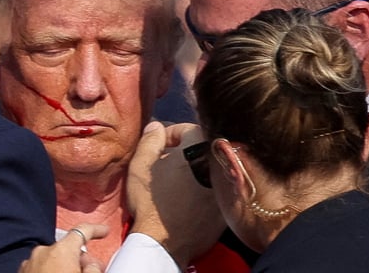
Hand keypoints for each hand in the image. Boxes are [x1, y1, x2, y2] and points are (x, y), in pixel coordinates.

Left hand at [18, 224, 108, 272]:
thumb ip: (93, 269)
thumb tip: (91, 263)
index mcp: (61, 250)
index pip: (83, 231)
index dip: (96, 230)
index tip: (104, 231)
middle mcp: (43, 251)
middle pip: (68, 248)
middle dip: (80, 258)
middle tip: (93, 270)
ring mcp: (30, 263)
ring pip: (54, 259)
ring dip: (64, 267)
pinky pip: (41, 268)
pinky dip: (51, 272)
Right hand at [127, 122, 225, 269]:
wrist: (163, 243)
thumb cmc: (150, 202)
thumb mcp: (141, 165)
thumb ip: (150, 139)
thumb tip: (156, 127)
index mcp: (200, 147)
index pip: (187, 129)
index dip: (169, 135)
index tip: (158, 147)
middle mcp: (219, 164)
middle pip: (201, 149)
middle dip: (183, 153)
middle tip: (165, 165)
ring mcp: (226, 187)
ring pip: (209, 169)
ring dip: (194, 171)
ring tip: (175, 183)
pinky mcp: (227, 208)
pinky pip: (214, 190)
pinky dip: (202, 190)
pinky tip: (186, 200)